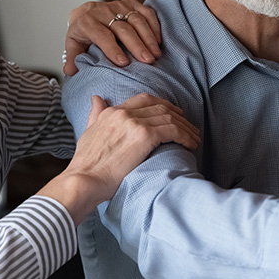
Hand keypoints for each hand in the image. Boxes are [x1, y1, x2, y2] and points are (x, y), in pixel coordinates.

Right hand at [37, 94, 198, 222]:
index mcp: (112, 112)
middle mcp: (124, 113)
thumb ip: (96, 114)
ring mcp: (135, 123)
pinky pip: (173, 131)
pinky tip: (191, 145)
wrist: (83, 180)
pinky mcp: (144, 136)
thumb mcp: (88, 133)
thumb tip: (97, 98)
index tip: (174, 113)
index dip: (163, 105)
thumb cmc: (85, 165)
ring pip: (170, 119)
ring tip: (194, 138)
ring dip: (186, 128)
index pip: (144, 100)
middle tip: (189, 126)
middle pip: (160, 107)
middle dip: (178, 116)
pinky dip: (185, 137)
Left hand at [63, 0, 161, 74]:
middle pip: (123, 28)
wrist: (87, 12)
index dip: (112, 49)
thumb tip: (70, 72)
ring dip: (148, 37)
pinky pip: (146, 12)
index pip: (102, 35)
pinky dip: (154, 26)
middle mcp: (104, 11)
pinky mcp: (131, 3)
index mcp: (88, 22)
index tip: (123, 63)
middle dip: (136, 45)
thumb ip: (72, 58)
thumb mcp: (74, 45)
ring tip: (156, 54)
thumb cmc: (83, 33)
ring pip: (137, 20)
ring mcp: (119, 6)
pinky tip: (158, 41)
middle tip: (148, 61)